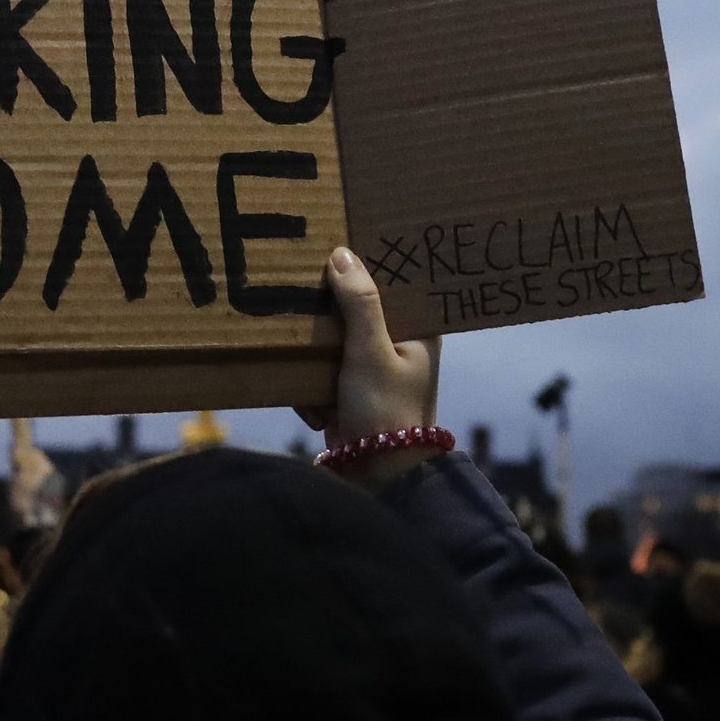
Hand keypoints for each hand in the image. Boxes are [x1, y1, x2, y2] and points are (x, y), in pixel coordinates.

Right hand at [292, 247, 442, 485]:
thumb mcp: (370, 352)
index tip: (337, 244)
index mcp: (419, 328)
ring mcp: (373, 366)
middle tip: (303, 288)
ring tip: (300, 353)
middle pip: (358, 305)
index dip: (369, 263)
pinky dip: (314, 383)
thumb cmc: (385, 411)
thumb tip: (341, 254)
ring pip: (335, 336)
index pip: (395, 281)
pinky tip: (315, 405)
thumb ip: (359, 303)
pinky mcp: (350, 387)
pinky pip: (324, 367)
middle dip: (329, 309)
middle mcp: (399, 342)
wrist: (378, 476)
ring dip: (316, 352)